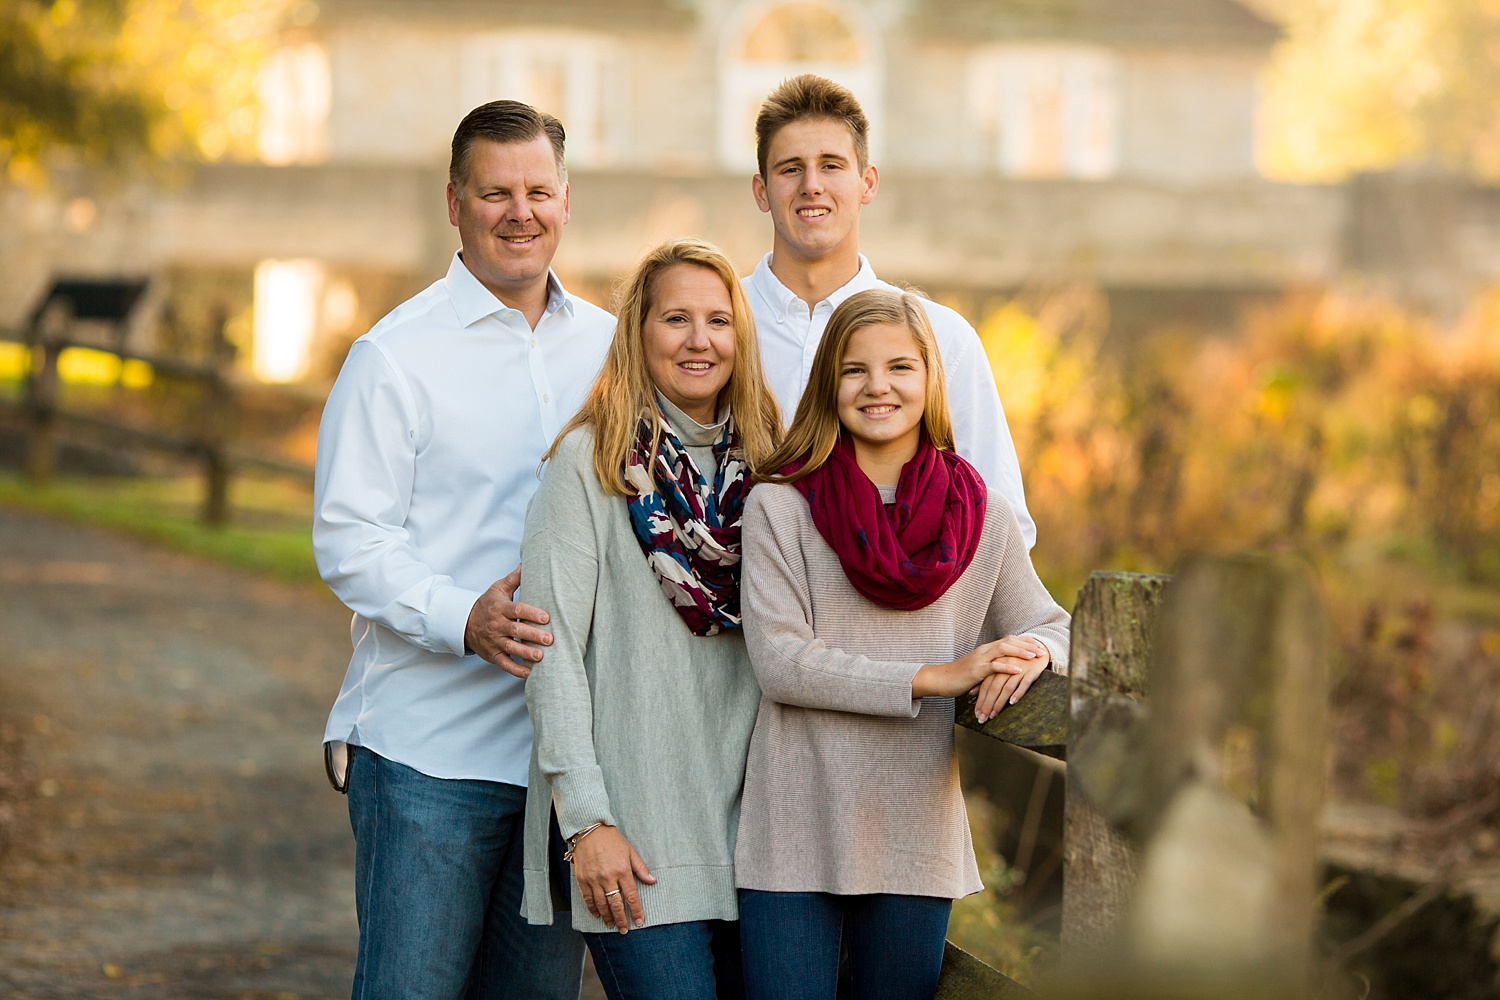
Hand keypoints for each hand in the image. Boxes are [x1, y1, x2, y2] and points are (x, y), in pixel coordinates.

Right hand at [464, 565, 552, 678]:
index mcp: (500, 608)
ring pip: (511, 648)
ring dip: (526, 653)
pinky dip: (516, 670)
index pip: (517, 610)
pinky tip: (530, 673)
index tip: (546, 617)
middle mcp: (497, 625)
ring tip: (541, 657)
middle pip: (516, 630)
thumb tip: (527, 563)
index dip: (531, 613)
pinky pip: (504, 664)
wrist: (464, 623)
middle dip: (533, 635)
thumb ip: (514, 578)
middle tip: (550, 639)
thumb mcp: (498, 589)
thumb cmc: (487, 604)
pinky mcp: (493, 655)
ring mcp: (494, 641)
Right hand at [572, 825, 656, 932]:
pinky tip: (597, 914)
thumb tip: (652, 881)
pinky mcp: (582, 879)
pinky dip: (592, 909)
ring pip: (601, 904)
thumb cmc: (611, 840)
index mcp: (622, 870)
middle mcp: (608, 877)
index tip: (639, 921)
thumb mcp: (630, 851)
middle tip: (624, 930)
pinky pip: (587, 899)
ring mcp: (594, 879)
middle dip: (621, 920)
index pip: (631, 897)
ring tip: (611, 924)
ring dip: (607, 917)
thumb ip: (640, 868)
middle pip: (616, 904)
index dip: (636, 911)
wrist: (589, 830)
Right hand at [913, 635, 1036, 699]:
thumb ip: (992, 666)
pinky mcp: (976, 670)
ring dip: (1021, 652)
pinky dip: (1007, 667)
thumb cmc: (960, 676)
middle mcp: (985, 650)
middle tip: (1042, 650)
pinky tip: (1018, 669)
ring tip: (1034, 657)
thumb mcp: (979, 668)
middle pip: (1010, 642)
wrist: (941, 679)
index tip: (1040, 644)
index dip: (1025, 641)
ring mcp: (980, 659)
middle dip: (1028, 645)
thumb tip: (1007, 669)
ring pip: (1003, 650)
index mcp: (987, 649)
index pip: (1010, 640)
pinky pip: (994, 666)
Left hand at [972, 636, 1050, 722]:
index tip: (977, 713)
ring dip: (999, 702)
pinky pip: (1024, 683)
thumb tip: (972, 692)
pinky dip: (1018, 692)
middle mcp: (1006, 667)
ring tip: (993, 714)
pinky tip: (1012, 702)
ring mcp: (1019, 669)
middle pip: (994, 687)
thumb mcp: (1001, 668)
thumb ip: (987, 679)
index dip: (980, 699)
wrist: (1038, 650)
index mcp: (997, 665)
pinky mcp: (1031, 671)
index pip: (985, 685)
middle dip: (987, 704)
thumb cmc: (1017, 662)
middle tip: (982, 718)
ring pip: (1006, 687)